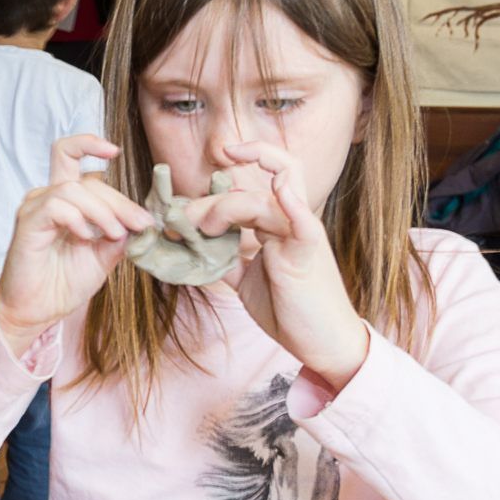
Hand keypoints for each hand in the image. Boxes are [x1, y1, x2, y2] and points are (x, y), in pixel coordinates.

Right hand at [0, 135, 157, 354]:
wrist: (38, 310)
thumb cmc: (63, 283)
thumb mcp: (103, 256)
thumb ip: (119, 234)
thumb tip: (142, 220)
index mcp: (63, 200)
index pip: (69, 155)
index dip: (89, 144)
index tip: (114, 151)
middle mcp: (46, 197)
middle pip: (87, 178)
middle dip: (119, 201)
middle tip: (140, 224)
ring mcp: (35, 208)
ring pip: (74, 189)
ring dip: (103, 212)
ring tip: (114, 235)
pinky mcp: (28, 223)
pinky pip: (56, 205)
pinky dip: (78, 219)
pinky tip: (86, 237)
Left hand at [180, 141, 368, 387]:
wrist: (322, 343)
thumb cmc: (290, 310)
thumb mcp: (246, 281)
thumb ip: (225, 258)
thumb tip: (192, 248)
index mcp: (277, 225)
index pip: (260, 180)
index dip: (240, 162)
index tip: (217, 155)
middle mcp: (290, 222)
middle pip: (249, 190)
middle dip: (208, 201)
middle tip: (177, 220)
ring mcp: (301, 235)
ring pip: (259, 201)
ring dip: (222, 207)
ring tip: (198, 228)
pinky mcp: (307, 253)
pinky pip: (302, 222)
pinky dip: (291, 201)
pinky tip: (280, 187)